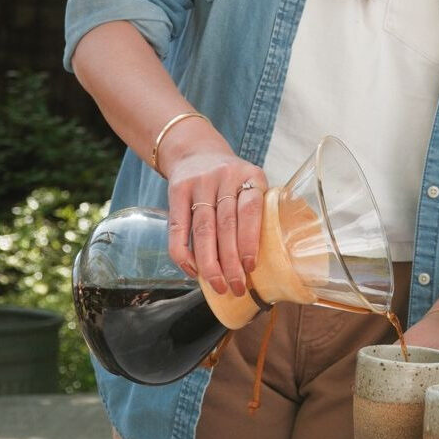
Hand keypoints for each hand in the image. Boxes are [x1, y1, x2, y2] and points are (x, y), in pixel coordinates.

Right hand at [165, 147, 267, 297]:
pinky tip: (192, 270)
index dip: (250, 240)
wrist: (196, 151)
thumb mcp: (249, 183)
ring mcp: (199, 182)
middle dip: (231, 261)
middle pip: (226, 224)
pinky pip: (178, 227)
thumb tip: (260, 263)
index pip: (251, 209)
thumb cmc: (230, 180)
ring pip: (203, 229)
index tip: (251, 267)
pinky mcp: (177, 190)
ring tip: (218, 286)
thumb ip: (256, 212)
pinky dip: (183, 253)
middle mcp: (225, 176)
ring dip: (210, 263)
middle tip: (236, 288)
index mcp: (250, 175)